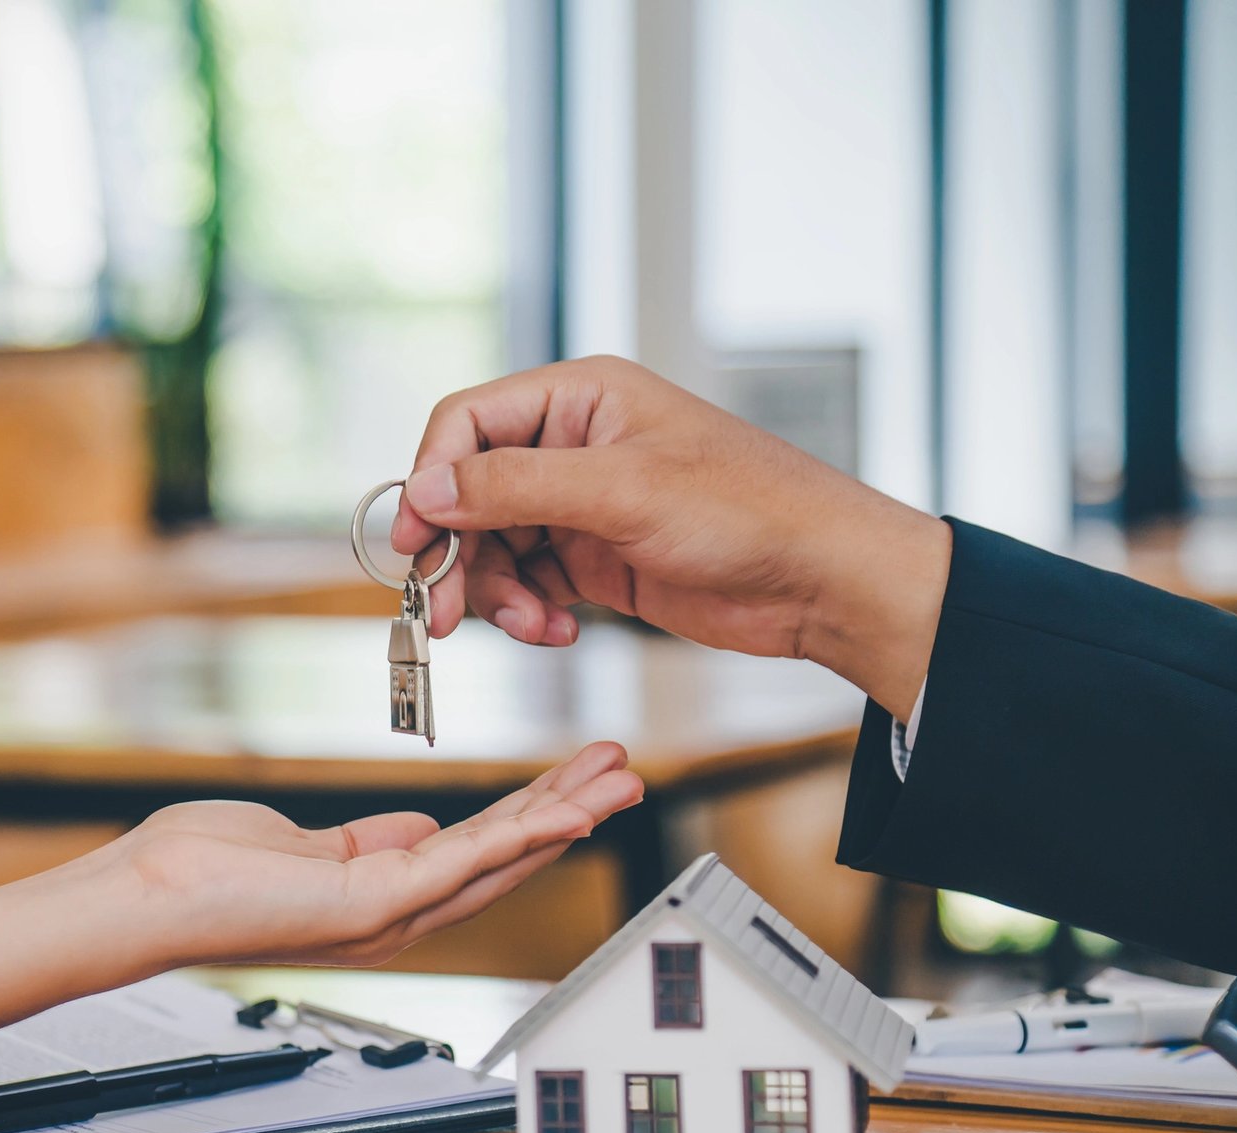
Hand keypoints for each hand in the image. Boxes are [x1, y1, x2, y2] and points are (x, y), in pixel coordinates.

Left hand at [0, 742, 642, 1046]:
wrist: (141, 896)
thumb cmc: (198, 870)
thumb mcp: (303, 840)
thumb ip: (364, 838)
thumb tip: (412, 825)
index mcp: (379, 893)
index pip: (475, 852)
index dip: (533, 816)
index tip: (576, 778)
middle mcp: (392, 913)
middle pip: (502, 858)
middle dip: (568, 813)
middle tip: (624, 772)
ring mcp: (385, 917)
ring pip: (496, 862)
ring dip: (561, 818)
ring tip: (616, 779)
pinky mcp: (369, 908)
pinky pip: (460, 867)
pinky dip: (519, 836)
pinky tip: (563, 809)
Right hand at [389, 356, 949, 719]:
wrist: (823, 582)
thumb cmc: (750, 511)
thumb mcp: (621, 492)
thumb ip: (514, 488)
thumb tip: (427, 490)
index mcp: (580, 398)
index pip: (468, 424)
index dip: (430, 480)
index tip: (413, 542)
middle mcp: (574, 445)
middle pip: (471, 493)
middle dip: (456, 553)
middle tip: (445, 613)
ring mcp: (584, 504)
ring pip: (493, 545)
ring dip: (495, 592)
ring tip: (527, 626)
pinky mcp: (597, 557)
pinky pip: (529, 582)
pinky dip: (530, 612)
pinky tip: (558, 630)